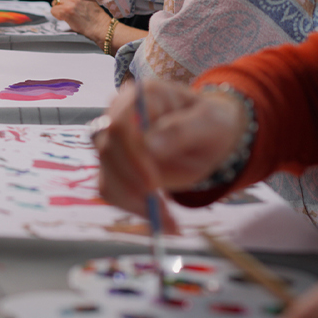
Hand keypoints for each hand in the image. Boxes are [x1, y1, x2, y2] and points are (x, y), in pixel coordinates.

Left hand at [50, 0, 109, 39]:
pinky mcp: (66, 12)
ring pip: (54, 3)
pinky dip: (57, 16)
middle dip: (59, 2)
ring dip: (58, 9)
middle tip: (64, 9)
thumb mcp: (89, 0)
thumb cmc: (97, 16)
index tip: (65, 1)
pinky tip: (65, 18)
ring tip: (66, 14)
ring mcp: (70, 3)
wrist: (101, 26)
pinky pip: (53, 11)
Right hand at [91, 80, 246, 231]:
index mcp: (141, 96)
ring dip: (134, 201)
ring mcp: (114, 142)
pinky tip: (162, 219)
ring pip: (106, 174)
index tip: (152, 184)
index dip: (131, 155)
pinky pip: (112, 190)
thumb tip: (149, 146)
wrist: (211, 138)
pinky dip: (134, 209)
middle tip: (162, 209)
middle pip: (106, 150)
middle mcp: (119, 115)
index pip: (119, 124)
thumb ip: (180, 130)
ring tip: (169, 221)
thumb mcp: (209, 123)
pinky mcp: (116, 167)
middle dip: (131, 183)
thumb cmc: (212, 123)